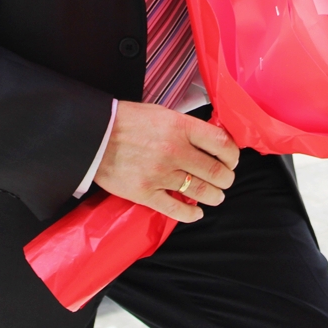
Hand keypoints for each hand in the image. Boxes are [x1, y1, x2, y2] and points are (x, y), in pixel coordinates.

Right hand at [93, 101, 238, 222]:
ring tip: (216, 196)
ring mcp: (160, 174)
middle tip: (226, 180)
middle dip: (226, 178)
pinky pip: (176, 210)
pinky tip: (196, 212)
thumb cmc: (127, 121)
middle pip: (215, 171)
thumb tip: (210, 140)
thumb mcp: (162, 114)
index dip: (233, 155)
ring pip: (201, 192)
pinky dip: (191, 214)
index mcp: (180, 127)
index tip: (231, 160)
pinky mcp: (145, 193)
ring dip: (214, 196)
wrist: (94, 135)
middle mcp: (174, 151)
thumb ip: (187, 127)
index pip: (221, 143)